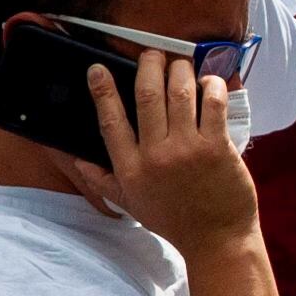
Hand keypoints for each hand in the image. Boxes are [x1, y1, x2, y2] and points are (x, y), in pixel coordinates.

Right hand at [59, 51, 257, 259]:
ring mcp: (187, 150)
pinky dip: (211, 86)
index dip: (102, 91)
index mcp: (130, 168)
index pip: (110, 121)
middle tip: (153, 54)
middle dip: (148, 65)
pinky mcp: (217, 147)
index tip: (98, 69)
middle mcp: (155, 155)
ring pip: (179, 92)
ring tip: (181, 62)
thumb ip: (102, 181)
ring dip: (180, 69)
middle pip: (145, 95)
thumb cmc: (175, 221)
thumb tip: (78, 161)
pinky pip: (212, 104)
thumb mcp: (131, 204)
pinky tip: (210, 81)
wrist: (216, 241)